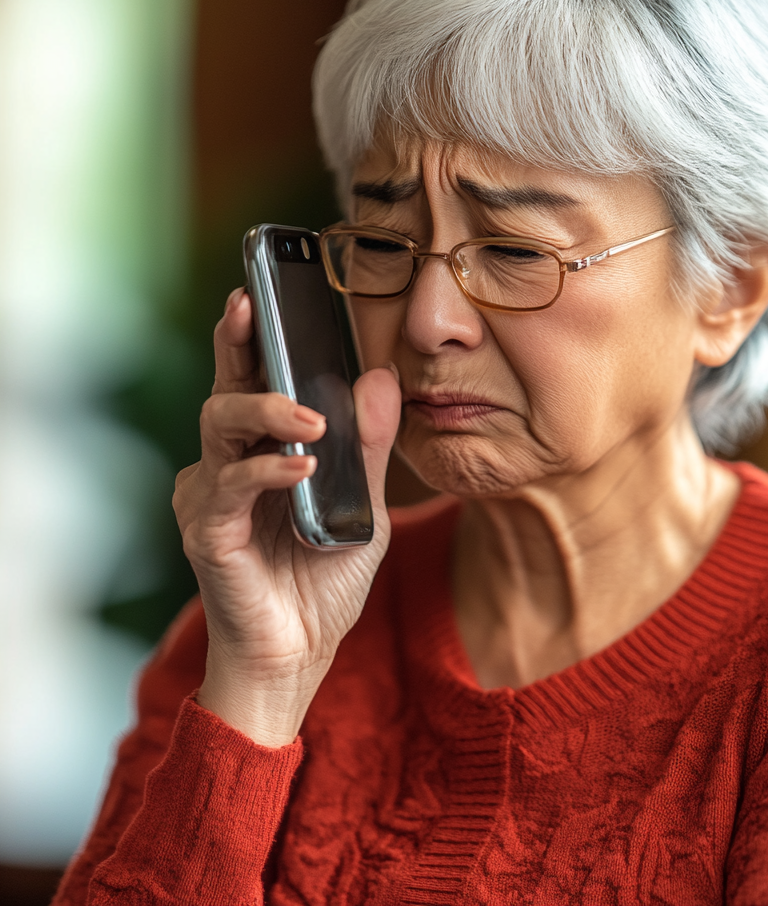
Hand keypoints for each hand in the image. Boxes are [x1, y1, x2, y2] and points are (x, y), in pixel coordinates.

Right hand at [173, 288, 400, 745]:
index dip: (251, 336)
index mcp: (264, 453)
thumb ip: (370, 448)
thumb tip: (381, 379)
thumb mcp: (364, 507)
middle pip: (226, 388)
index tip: (258, 291)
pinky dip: (268, 472)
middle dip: (239, 346)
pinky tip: (302, 468)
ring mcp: (212, 497)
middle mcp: (229, 466)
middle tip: (254, 311)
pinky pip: (229, 487)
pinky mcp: (206, 533)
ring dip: (266, 413)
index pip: (253, 381)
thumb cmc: (324, 581)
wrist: (301, 655)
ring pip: (219, 425)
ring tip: (312, 421)